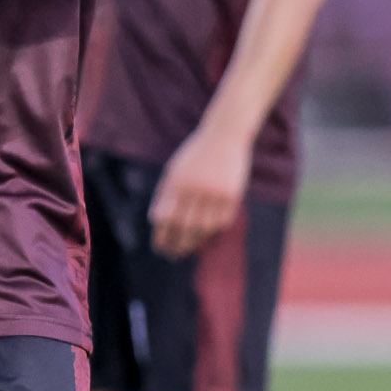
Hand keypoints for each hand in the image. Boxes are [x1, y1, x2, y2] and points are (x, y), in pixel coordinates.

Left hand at [149, 128, 251, 258]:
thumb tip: (157, 222)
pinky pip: (223, 220)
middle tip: (171, 255)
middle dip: (177, 243)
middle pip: (185, 226)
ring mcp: (216, 191)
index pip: (166, 217)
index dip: (162, 235)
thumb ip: (165, 194)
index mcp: (177, 181)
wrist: (224, 136)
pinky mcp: (233, 194)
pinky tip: (205, 235)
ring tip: (186, 247)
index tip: (159, 248)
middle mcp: (195, 188)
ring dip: (195, 240)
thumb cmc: (194, 155)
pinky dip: (213, 230)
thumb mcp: (174, 170)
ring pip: (205, 227)